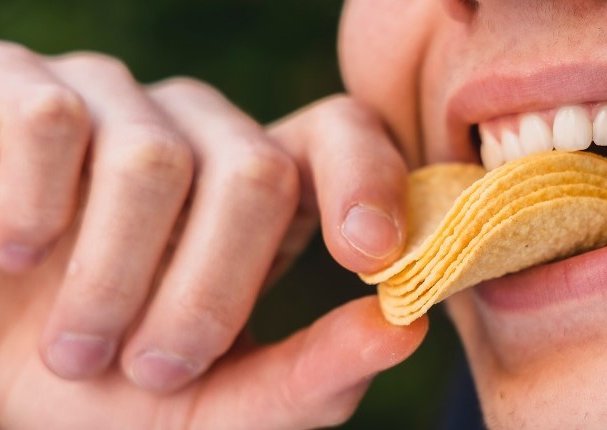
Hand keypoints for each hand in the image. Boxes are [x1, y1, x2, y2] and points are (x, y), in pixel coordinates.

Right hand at [0, 42, 425, 428]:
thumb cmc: (114, 380)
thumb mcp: (217, 403)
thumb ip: (310, 377)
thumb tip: (402, 331)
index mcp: (266, 186)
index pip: (344, 133)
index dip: (368, 181)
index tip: (370, 259)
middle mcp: (203, 129)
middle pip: (255, 171)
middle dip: (208, 293)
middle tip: (154, 371)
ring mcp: (120, 100)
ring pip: (151, 159)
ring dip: (111, 282)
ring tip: (77, 348)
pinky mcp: (31, 88)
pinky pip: (52, 123)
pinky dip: (31, 214)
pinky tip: (17, 261)